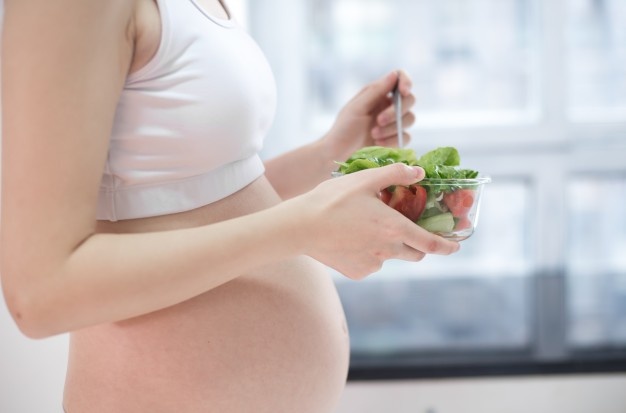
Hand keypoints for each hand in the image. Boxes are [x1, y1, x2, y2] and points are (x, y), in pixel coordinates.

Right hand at [294, 163, 458, 279]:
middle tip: (407, 229)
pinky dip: (369, 253)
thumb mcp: (364, 179)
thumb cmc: (332, 200)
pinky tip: (352, 239)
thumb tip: (419, 173)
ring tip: (367, 228)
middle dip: (418, 244)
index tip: (456, 246)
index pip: (431, 243)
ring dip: (389, 245)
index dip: (447, 246)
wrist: (299, 227)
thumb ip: (395, 174)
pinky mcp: (357, 272)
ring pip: (391, 257)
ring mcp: (372, 264)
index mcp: (394, 228)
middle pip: (415, 253)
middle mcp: (387, 250)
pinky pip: (372, 264)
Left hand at [321, 70, 415, 162]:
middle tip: (379, 121)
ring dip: (392, 128)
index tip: (404, 92)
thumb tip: (394, 74)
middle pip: (410, 100)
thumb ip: (376, 91)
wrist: (340, 153)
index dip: (406, 82)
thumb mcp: (357, 107)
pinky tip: (378, 143)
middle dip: (396, 112)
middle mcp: (389, 105)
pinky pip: (406, 137)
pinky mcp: (396, 138)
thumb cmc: (344, 128)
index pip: (400, 78)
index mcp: (379, 93)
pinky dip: (393, 140)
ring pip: (410, 119)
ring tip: (373, 134)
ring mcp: (394, 122)